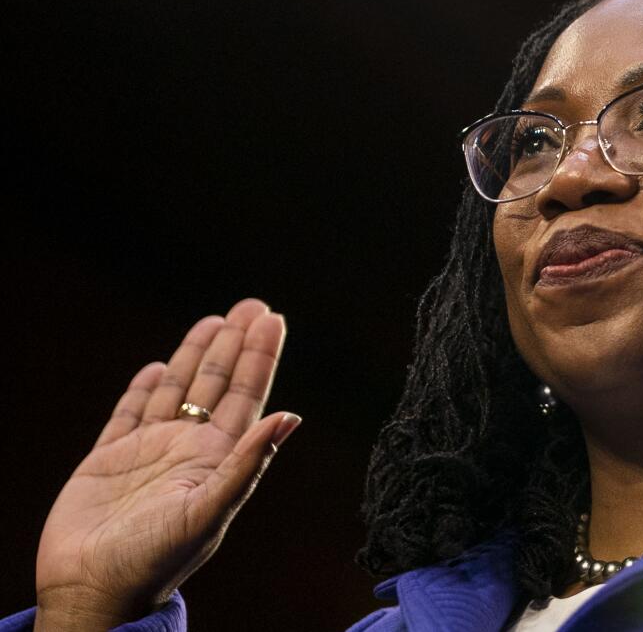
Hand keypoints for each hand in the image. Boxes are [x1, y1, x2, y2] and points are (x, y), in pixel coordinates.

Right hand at [34, 299, 299, 625]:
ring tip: (213, 321)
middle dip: (233, 345)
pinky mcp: (107, 462)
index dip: (259, 357)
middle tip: (251, 304)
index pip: (247, 396)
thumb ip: (248, 464)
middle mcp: (187, 451)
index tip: (273, 318)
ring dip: (194, 358)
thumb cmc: (156, 560)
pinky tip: (159, 369)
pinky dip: (144, 390)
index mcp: (216, 459)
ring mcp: (147, 454)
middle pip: (215, 385)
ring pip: (176, 393)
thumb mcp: (209, 511)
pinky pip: (128, 416)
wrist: (95, 592)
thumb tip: (292, 417)